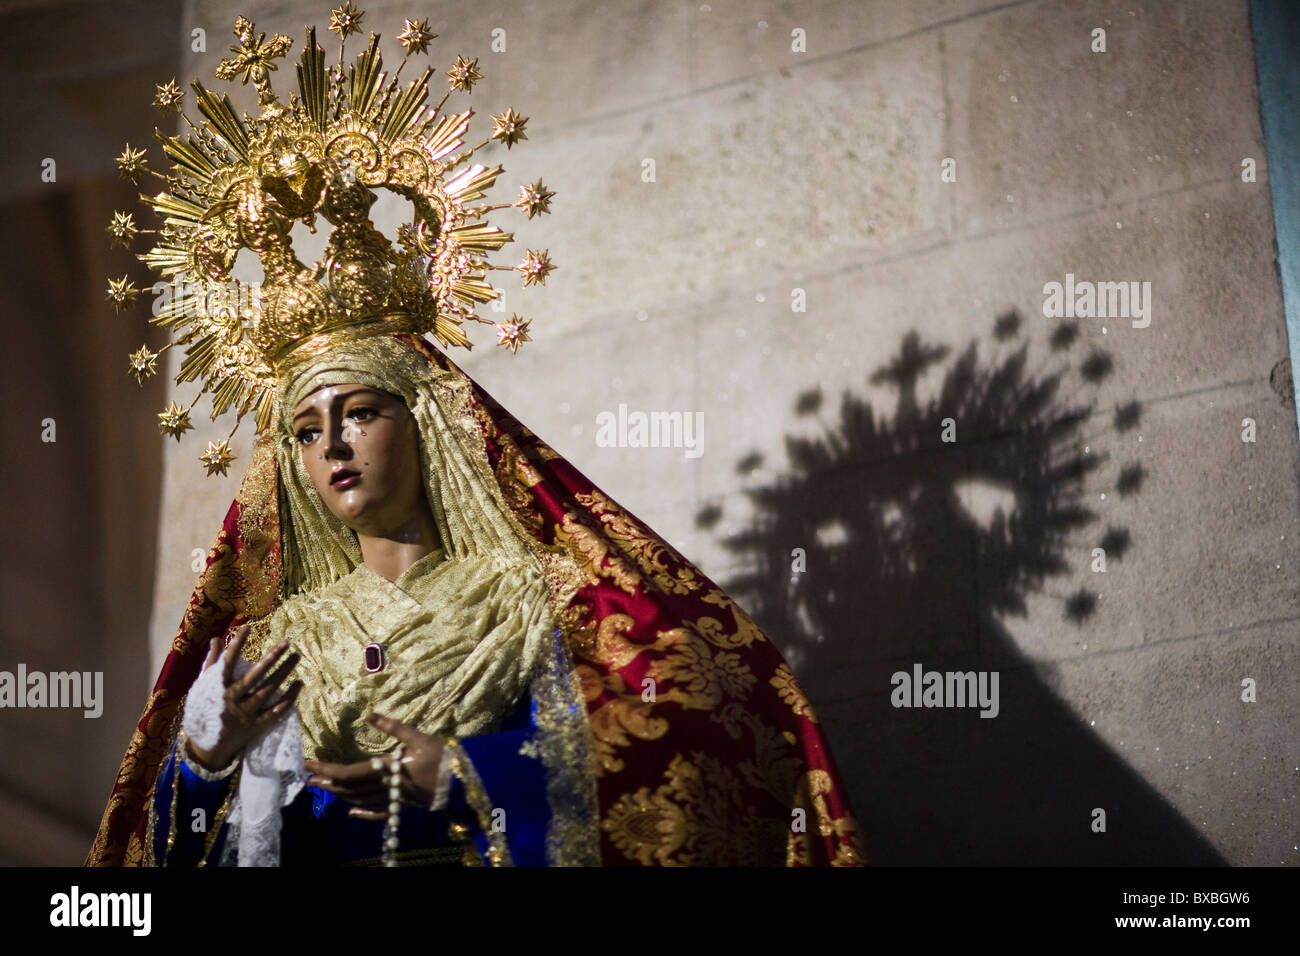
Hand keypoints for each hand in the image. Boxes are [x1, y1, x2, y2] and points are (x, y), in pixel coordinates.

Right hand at [185, 624, 302, 772]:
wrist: (206, 749)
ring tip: (296, 656)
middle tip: (286, 642)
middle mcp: (231, 700)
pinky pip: (276, 712)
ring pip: (267, 691)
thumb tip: (216, 639)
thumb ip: (210, 663)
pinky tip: (299, 684)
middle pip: (254, 676)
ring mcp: (244, 715)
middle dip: (271, 658)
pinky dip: (289, 698)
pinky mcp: (255, 727)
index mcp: (216, 688)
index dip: (236, 644)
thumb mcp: (202, 687)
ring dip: (284, 673)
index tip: (247, 627)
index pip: (227, 662)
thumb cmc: (204, 712)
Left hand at [304, 713, 445, 818]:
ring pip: (360, 799)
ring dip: (339, 794)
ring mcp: (393, 798)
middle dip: (327, 782)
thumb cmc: (442, 756)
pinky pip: (379, 812)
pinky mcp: (402, 803)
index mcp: (388, 769)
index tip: (308, 764)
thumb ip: (393, 727)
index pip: (350, 772)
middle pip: (350, 788)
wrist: (463, 781)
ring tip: (323, 786)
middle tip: (308, 777)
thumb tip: (370, 714)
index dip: (327, 769)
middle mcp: (386, 787)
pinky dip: (364, 813)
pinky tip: (351, 812)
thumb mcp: (419, 737)